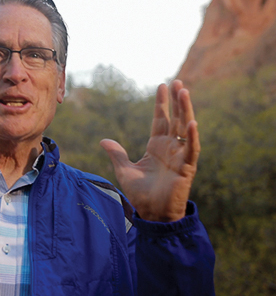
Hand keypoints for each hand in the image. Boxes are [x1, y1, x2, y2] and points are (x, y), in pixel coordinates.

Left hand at [100, 80, 199, 221]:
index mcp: (156, 146)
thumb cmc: (141, 194)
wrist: (152, 214)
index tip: (161, 86)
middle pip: (175, 119)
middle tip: (177, 81)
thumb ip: (117, 154)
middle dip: (176, 101)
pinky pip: (191, 150)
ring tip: (184, 92)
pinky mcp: (186, 168)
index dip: (161, 104)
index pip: (160, 119)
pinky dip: (192, 137)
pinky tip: (191, 123)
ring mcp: (179, 156)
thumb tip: (103, 140)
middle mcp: (170, 148)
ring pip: (185, 129)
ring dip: (186, 111)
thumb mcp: (125, 171)